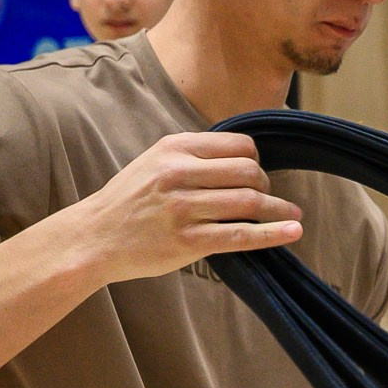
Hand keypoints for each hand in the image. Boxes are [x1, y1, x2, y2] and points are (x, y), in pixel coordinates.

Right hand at [67, 132, 304, 284]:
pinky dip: (273, 234)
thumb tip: (245, 159)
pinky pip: (241, 236)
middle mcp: (179, 174)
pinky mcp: (187, 242)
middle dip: (266, 185)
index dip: (256, 160)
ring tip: (292, 215)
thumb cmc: (130, 200)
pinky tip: (293, 232)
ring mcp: (183, 209)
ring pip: (249, 202)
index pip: (238, 145)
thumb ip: (194, 156)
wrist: (94, 237)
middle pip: (249, 172)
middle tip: (266, 198)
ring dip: (278, 210)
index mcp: (174, 149)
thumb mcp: (155, 161)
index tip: (256, 174)